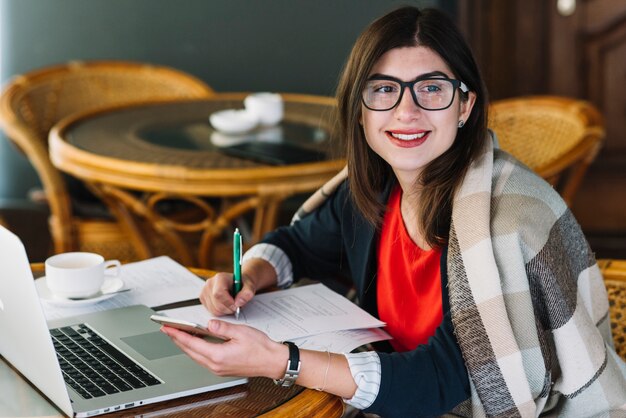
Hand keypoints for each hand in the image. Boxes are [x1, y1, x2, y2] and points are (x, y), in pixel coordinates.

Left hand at [161, 320, 286, 378]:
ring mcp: (218, 369)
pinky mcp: (222, 369)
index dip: (177, 334)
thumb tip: (208, 324)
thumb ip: (221, 327)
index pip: (191, 343)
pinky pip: (203, 359)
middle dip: (177, 339)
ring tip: (178, 334)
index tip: (167, 327)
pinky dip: (195, 350)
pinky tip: (195, 342)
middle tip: (167, 329)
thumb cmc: (260, 348)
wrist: (272, 361)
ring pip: (195, 356)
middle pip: (190, 351)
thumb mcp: (240, 331)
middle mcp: (215, 365)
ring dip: (185, 345)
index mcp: (218, 355)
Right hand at [199, 272, 256, 315]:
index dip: (228, 303)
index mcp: (220, 277)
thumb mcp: (249, 286)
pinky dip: (219, 311)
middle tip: (236, 306)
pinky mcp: (203, 298)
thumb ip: (247, 293)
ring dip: (224, 311)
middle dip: (228, 309)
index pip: (218, 294)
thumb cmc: (242, 284)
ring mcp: (204, 291)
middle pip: (216, 304)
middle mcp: (210, 283)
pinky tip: (225, 305)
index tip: (236, 306)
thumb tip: (238, 302)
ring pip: (213, 310)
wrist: (238, 282)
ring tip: (231, 304)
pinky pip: (210, 311)